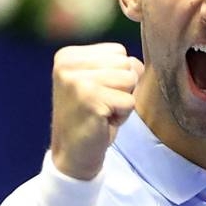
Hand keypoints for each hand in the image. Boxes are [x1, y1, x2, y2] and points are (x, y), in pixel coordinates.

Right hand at [50, 43, 142, 180]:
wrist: (73, 154)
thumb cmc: (91, 117)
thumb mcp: (101, 82)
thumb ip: (117, 65)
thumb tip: (137, 64)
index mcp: (68, 55)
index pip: (118, 50)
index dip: (118, 75)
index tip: (98, 94)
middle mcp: (67, 63)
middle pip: (126, 63)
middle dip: (123, 88)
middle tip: (101, 105)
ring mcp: (77, 80)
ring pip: (129, 80)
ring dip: (123, 101)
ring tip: (103, 112)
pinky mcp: (89, 99)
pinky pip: (129, 101)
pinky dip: (122, 116)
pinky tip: (103, 122)